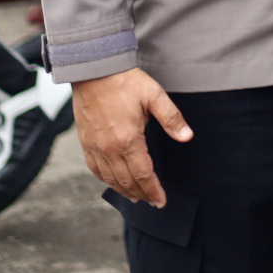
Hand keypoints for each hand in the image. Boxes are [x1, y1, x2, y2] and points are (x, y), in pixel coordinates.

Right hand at [72, 68, 192, 208]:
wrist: (93, 70)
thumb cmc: (124, 81)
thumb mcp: (154, 95)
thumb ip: (171, 118)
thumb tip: (187, 136)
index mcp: (128, 140)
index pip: (144, 174)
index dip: (153, 190)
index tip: (161, 201)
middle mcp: (109, 148)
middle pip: (127, 181)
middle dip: (142, 194)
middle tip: (152, 202)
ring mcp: (95, 147)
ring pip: (110, 178)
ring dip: (124, 191)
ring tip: (136, 198)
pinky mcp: (85, 142)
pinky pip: (95, 169)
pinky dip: (106, 180)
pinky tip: (113, 182)